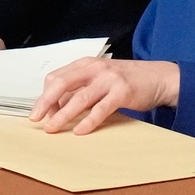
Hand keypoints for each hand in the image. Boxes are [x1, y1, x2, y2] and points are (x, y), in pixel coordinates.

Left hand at [29, 58, 179, 134]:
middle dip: (45, 102)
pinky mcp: (122, 91)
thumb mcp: (100, 78)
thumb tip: (58, 107)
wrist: (158, 77)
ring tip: (53, 128)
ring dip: (63, 115)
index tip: (41, 111)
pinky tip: (80, 131)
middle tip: (36, 119)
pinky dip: (88, 121)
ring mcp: (109, 79)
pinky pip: (100, 108)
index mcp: (86, 64)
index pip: (56, 77)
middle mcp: (95, 68)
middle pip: (62, 83)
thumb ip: (81, 88)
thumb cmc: (126, 80)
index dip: (46, 94)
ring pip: (79, 98)